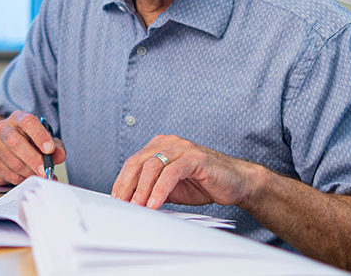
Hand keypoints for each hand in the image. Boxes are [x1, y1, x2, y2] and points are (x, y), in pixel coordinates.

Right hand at [0, 110, 65, 185]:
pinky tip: (29, 178)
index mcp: (18, 118)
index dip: (40, 136)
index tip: (50, 149)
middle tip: (45, 171)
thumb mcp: (47, 140)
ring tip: (41, 176)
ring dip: (29, 172)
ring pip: (12, 162)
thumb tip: (59, 155)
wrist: (8, 147)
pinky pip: (7, 174)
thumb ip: (56, 146)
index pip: (27, 122)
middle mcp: (3, 129)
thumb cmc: (30, 142)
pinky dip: (21, 179)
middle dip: (33, 159)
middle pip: (16, 143)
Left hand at [111, 134, 261, 209]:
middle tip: (122, 205)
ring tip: (138, 208)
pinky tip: (155, 204)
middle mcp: (169, 143)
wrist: (235, 183)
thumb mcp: (171, 188)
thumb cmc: (203, 184)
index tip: (115, 200)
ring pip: (152, 167)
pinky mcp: (195, 158)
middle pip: (138, 162)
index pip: (133, 163)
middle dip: (127, 186)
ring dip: (142, 190)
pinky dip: (160, 190)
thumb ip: (152, 189)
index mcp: (160, 146)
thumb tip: (130, 202)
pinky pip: (171, 173)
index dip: (121, 181)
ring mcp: (182, 148)